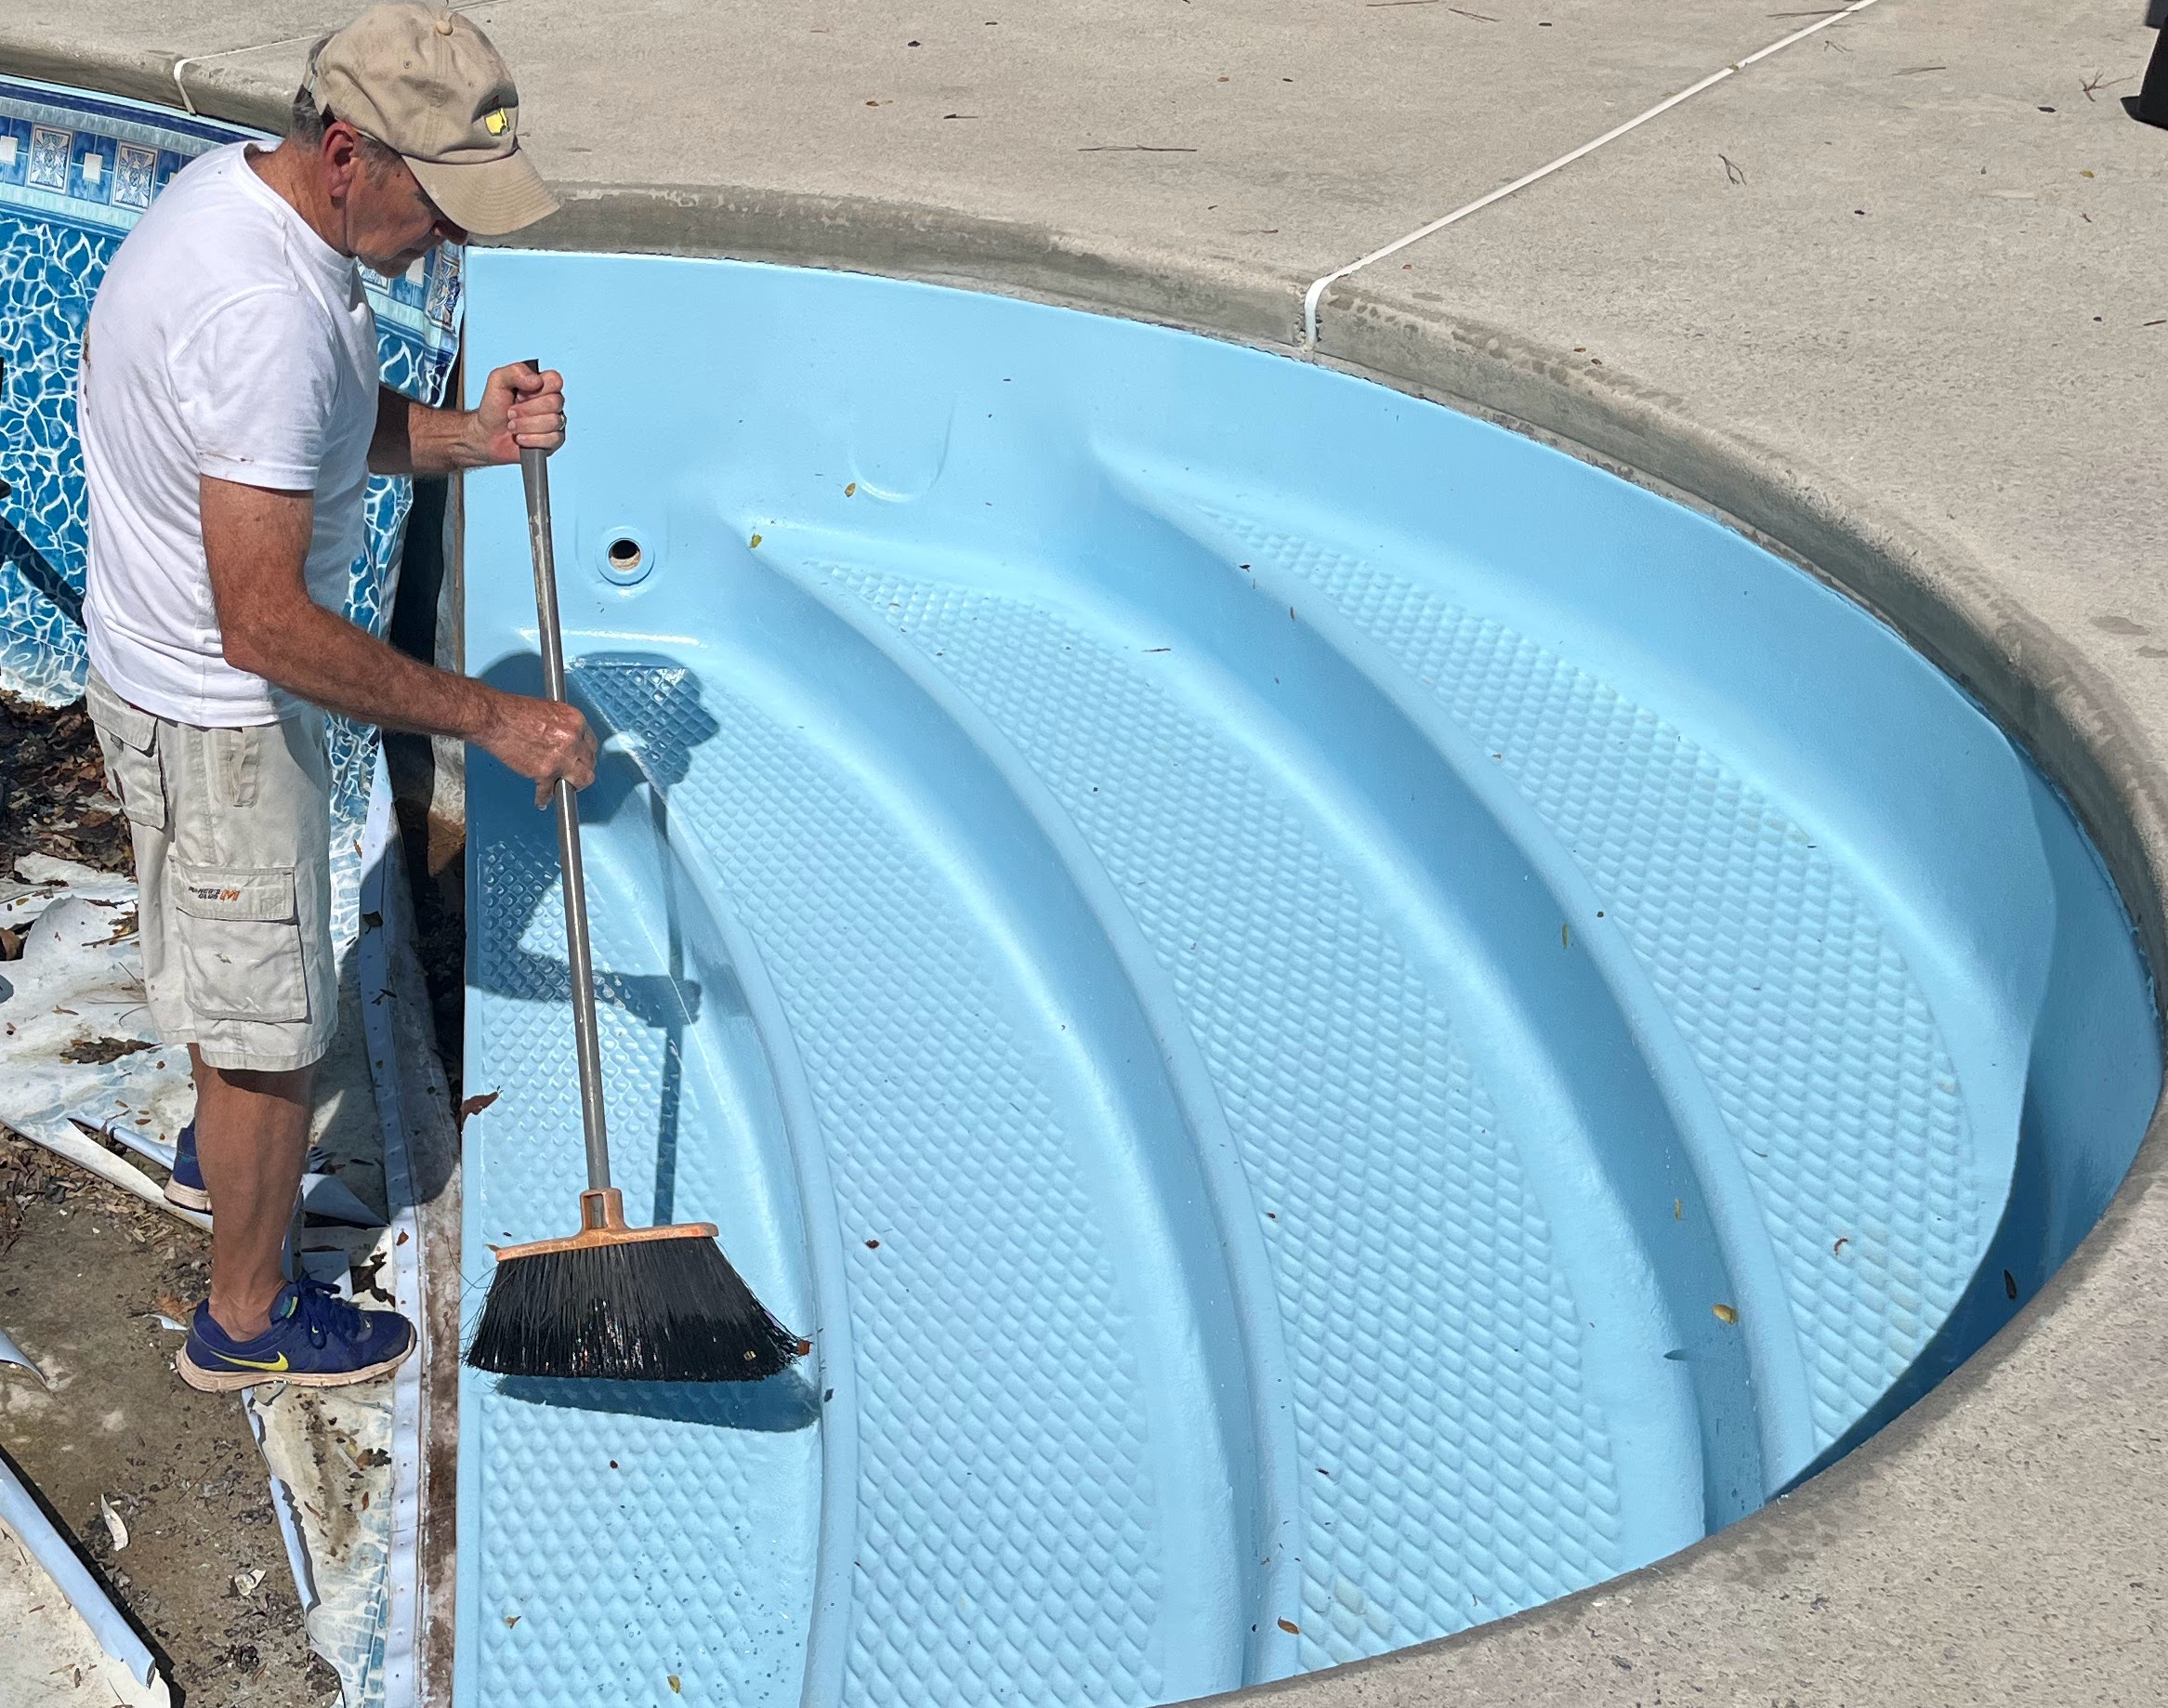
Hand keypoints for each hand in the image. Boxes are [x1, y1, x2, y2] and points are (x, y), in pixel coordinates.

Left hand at [470, 362, 565, 464]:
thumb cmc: (494, 408)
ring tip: (513, 426)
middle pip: (554, 402)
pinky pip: (553, 439)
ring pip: (553, 421)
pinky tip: (520, 438)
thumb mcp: (497, 381)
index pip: (555, 380)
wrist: (487, 435)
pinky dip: (531, 440)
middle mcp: (552, 403)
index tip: (519, 394)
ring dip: (526, 425)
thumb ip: (516, 371)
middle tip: (511, 412)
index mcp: (542, 385)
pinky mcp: (554, 442)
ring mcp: (555, 423)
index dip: (537, 388)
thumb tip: (537, 381)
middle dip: (526, 409)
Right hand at [479, 691, 596, 805]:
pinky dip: (544, 797)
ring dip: (574, 785)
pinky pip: (550, 792)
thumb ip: (564, 726)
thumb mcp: (550, 710)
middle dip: (582, 769)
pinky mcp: (545, 772)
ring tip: (566, 787)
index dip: (585, 753)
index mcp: (576, 721)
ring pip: (582, 780)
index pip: (591, 743)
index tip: (581, 759)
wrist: (495, 719)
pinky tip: (542, 799)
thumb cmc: (514, 711)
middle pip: (590, 763)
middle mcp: (573, 740)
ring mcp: (561, 758)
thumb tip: (567, 740)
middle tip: (575, 774)